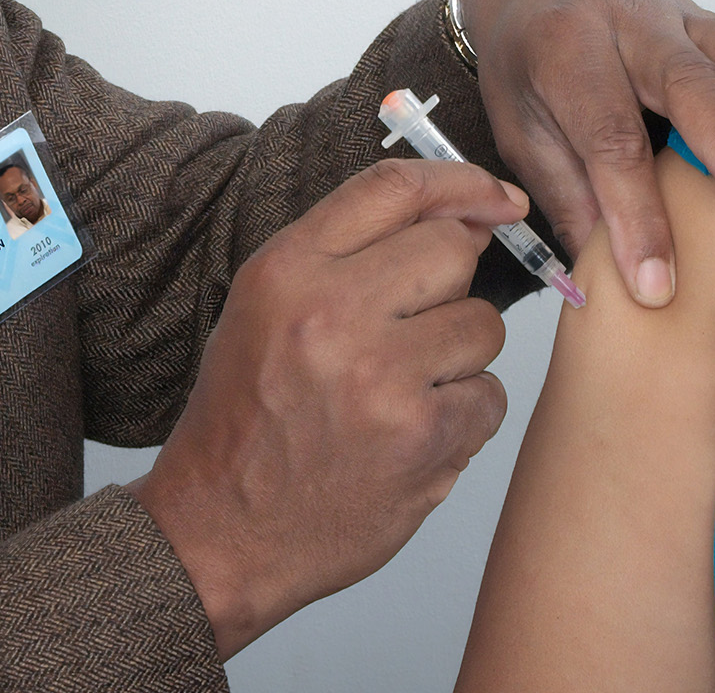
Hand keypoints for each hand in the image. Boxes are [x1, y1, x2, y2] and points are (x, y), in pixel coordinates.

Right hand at [129, 159, 523, 658]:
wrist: (219, 531)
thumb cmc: (247, 419)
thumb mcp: (266, 309)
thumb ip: (348, 254)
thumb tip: (462, 216)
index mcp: (287, 271)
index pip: (396, 187)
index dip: (460, 183)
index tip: (495, 198)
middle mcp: (332, 312)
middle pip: (453, 250)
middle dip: (451, 286)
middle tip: (416, 329)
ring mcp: (380, 376)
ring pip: (484, 325)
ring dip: (458, 356)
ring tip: (400, 391)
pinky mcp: (423, 437)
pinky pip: (490, 396)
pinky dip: (463, 417)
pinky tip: (410, 435)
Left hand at [457, 0, 714, 307]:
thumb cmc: (529, 63)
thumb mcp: (521, 127)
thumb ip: (566, 195)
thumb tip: (603, 280)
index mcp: (565, 56)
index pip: (608, 141)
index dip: (634, 216)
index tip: (657, 285)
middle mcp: (628, 28)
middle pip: (682, 81)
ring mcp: (680, 17)